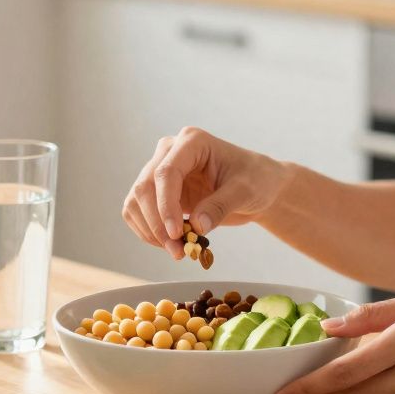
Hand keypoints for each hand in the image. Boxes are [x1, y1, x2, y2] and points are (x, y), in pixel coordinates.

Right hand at [122, 127, 289, 258]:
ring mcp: (160, 170)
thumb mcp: (245, 191)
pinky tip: (170, 244)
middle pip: (144, 187)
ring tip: (177, 251)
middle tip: (177, 251)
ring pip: (136, 201)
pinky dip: (148, 232)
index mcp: (192, 142)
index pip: (166, 172)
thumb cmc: (256, 180)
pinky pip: (138, 211)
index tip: (176, 234)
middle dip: (157, 224)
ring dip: (150, 231)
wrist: (258, 187)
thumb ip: (220, 206)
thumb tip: (196, 226)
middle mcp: (170, 152)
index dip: (166, 205)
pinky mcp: (158, 191)